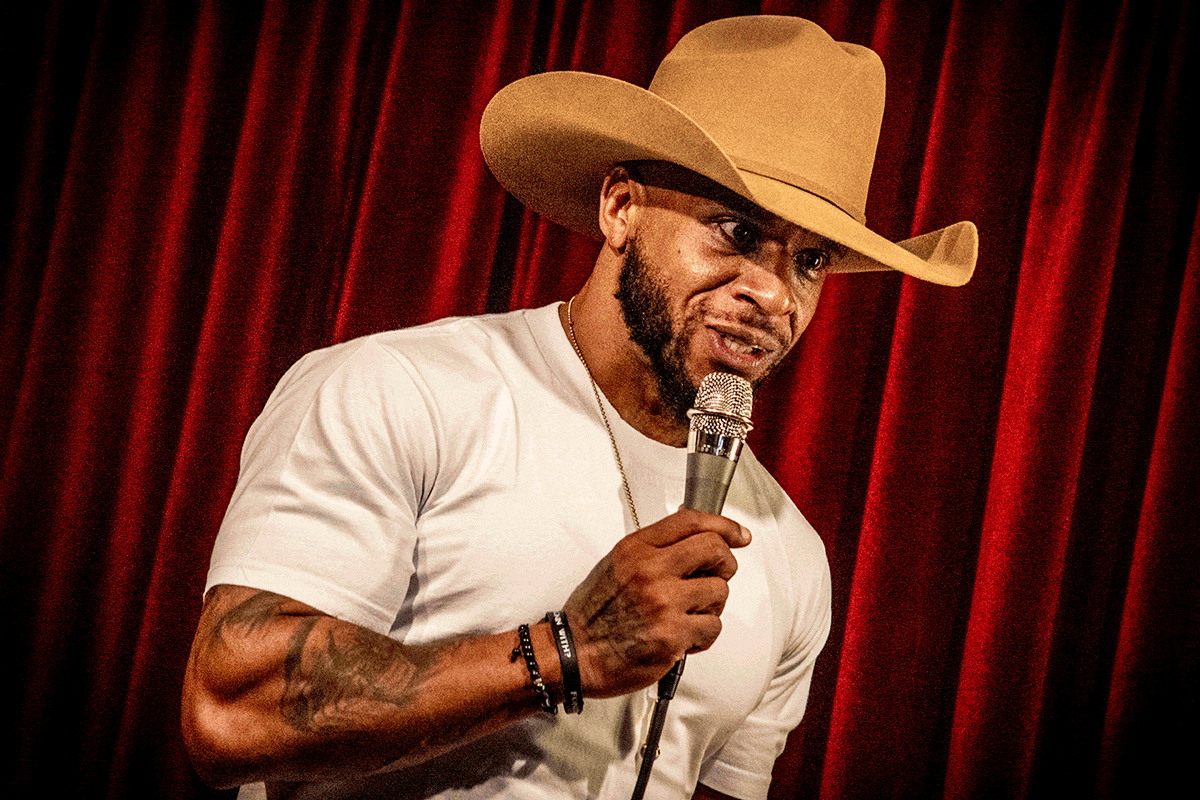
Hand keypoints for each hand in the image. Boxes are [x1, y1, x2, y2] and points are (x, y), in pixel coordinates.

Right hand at [562, 509, 750, 697]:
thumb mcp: (617, 564)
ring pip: (719, 592)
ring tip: (688, 615)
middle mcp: (650, 571)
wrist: (574, 654)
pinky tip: (683, 637)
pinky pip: (713, 627)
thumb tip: (694, 535)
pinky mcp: (673, 636)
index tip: (739, 535)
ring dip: (711, 606)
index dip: (724, 525)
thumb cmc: (594, 613)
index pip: (691, 521)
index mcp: (636, 549)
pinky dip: (703, 635)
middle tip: (717, 576)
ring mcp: (663, 603)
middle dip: (725, 564)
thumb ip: (654, 548)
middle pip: (715, 550)